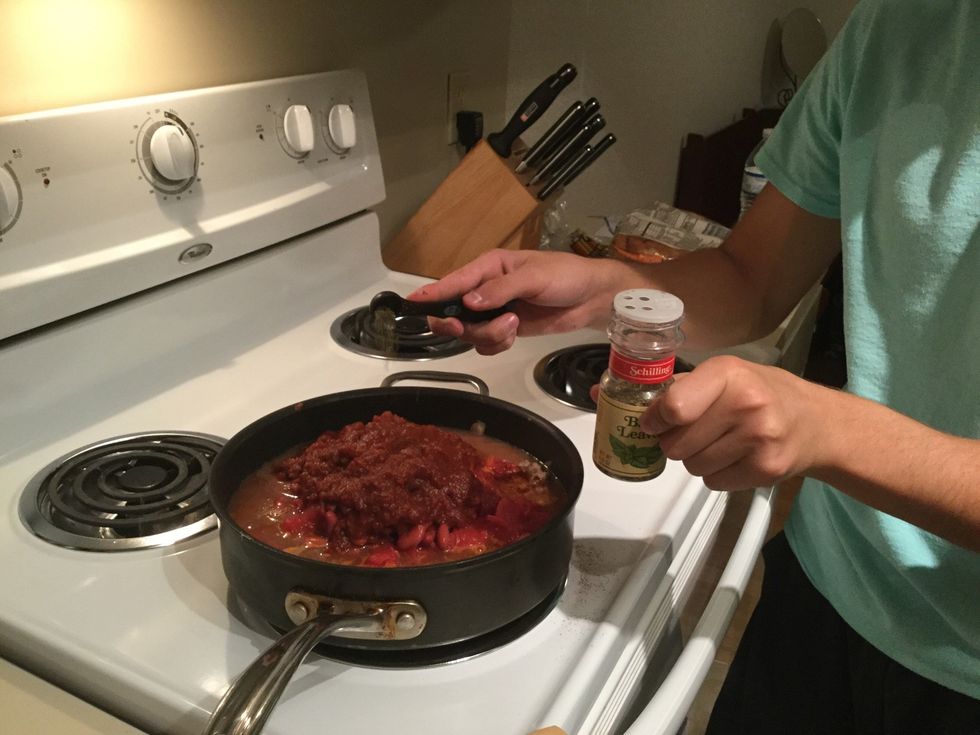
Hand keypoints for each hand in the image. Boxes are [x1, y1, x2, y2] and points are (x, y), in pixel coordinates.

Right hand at [407, 249, 640, 354]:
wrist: (592, 298)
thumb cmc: (565, 276)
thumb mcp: (534, 277)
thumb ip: (501, 290)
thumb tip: (469, 302)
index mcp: (490, 267)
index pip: (454, 281)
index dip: (432, 293)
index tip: (412, 304)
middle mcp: (486, 289)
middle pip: (453, 312)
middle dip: (459, 324)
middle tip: (467, 329)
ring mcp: (495, 311)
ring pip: (471, 332)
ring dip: (488, 335)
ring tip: (513, 326)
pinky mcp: (506, 329)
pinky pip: (487, 343)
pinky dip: (497, 344)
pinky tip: (515, 335)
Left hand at [640, 356, 827, 490]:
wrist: (817, 422)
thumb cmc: (762, 394)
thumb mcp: (725, 375)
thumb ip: (680, 387)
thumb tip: (628, 405)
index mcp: (728, 373)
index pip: (674, 407)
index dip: (655, 420)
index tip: (654, 423)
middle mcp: (746, 403)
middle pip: (676, 444)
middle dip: (675, 442)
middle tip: (694, 433)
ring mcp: (759, 438)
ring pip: (692, 466)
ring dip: (696, 459)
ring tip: (719, 443)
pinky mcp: (766, 469)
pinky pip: (713, 482)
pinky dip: (716, 474)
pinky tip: (735, 457)